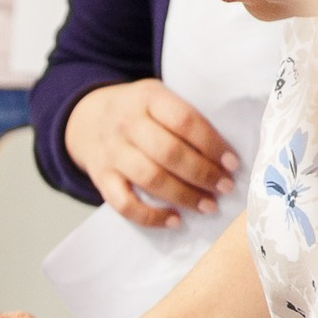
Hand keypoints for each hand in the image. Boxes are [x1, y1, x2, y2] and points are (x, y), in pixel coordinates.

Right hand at [63, 79, 240, 228]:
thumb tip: (226, 155)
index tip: (232, 163)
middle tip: (225, 187)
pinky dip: (151, 217)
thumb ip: (184, 117)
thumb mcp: (157, 98)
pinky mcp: (100, 178)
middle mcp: (126, 123)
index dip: (212, 144)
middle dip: (203, 173)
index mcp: (148, 97)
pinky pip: (124, 204)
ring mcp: (111, 152)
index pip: (184, 120)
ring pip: (150, 179)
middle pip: (169, 152)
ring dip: (184, 196)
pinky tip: (174, 220)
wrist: (85, 119)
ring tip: (208, 205)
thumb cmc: (137, 112)